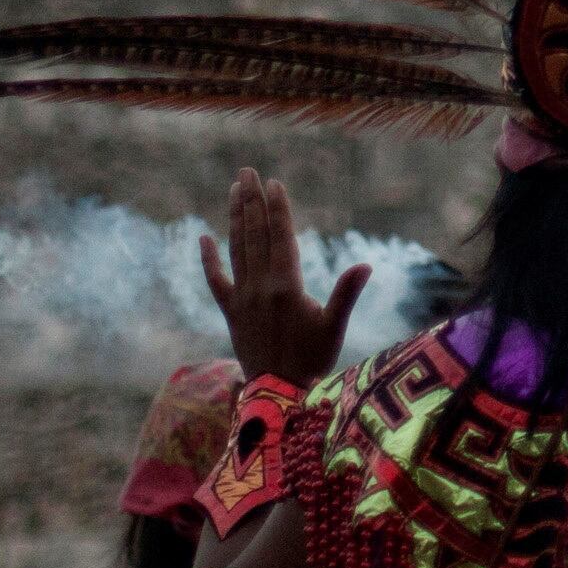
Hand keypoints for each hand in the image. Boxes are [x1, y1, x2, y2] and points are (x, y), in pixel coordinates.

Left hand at [200, 168, 368, 385]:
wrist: (277, 395)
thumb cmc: (313, 362)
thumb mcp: (334, 328)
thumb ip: (346, 293)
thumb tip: (365, 264)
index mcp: (287, 285)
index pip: (281, 237)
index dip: (278, 209)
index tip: (274, 183)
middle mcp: (260, 286)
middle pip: (254, 234)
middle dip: (251, 201)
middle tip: (247, 171)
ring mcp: (242, 298)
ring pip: (236, 248)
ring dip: (235, 218)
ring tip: (234, 190)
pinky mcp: (231, 312)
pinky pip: (216, 280)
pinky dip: (208, 259)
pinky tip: (203, 237)